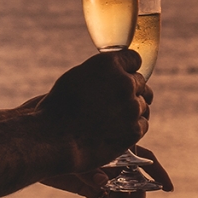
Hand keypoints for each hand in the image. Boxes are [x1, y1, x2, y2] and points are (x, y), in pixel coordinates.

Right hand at [37, 51, 149, 166]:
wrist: (54, 138)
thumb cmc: (59, 108)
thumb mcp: (78, 76)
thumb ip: (102, 72)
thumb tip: (117, 73)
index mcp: (109, 64)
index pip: (134, 59)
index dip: (127, 69)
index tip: (121, 77)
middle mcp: (124, 82)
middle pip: (140, 82)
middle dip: (129, 90)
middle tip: (112, 102)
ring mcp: (131, 107)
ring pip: (143, 103)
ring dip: (131, 109)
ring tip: (110, 118)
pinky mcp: (134, 129)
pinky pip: (143, 123)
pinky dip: (133, 127)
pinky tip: (116, 130)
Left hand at [42, 149, 172, 197]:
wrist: (29, 145)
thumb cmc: (52, 139)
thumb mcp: (72, 153)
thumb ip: (90, 167)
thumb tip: (103, 183)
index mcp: (116, 145)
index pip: (145, 159)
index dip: (158, 172)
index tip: (169, 189)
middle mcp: (114, 161)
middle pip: (135, 183)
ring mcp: (104, 176)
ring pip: (121, 197)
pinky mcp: (91, 188)